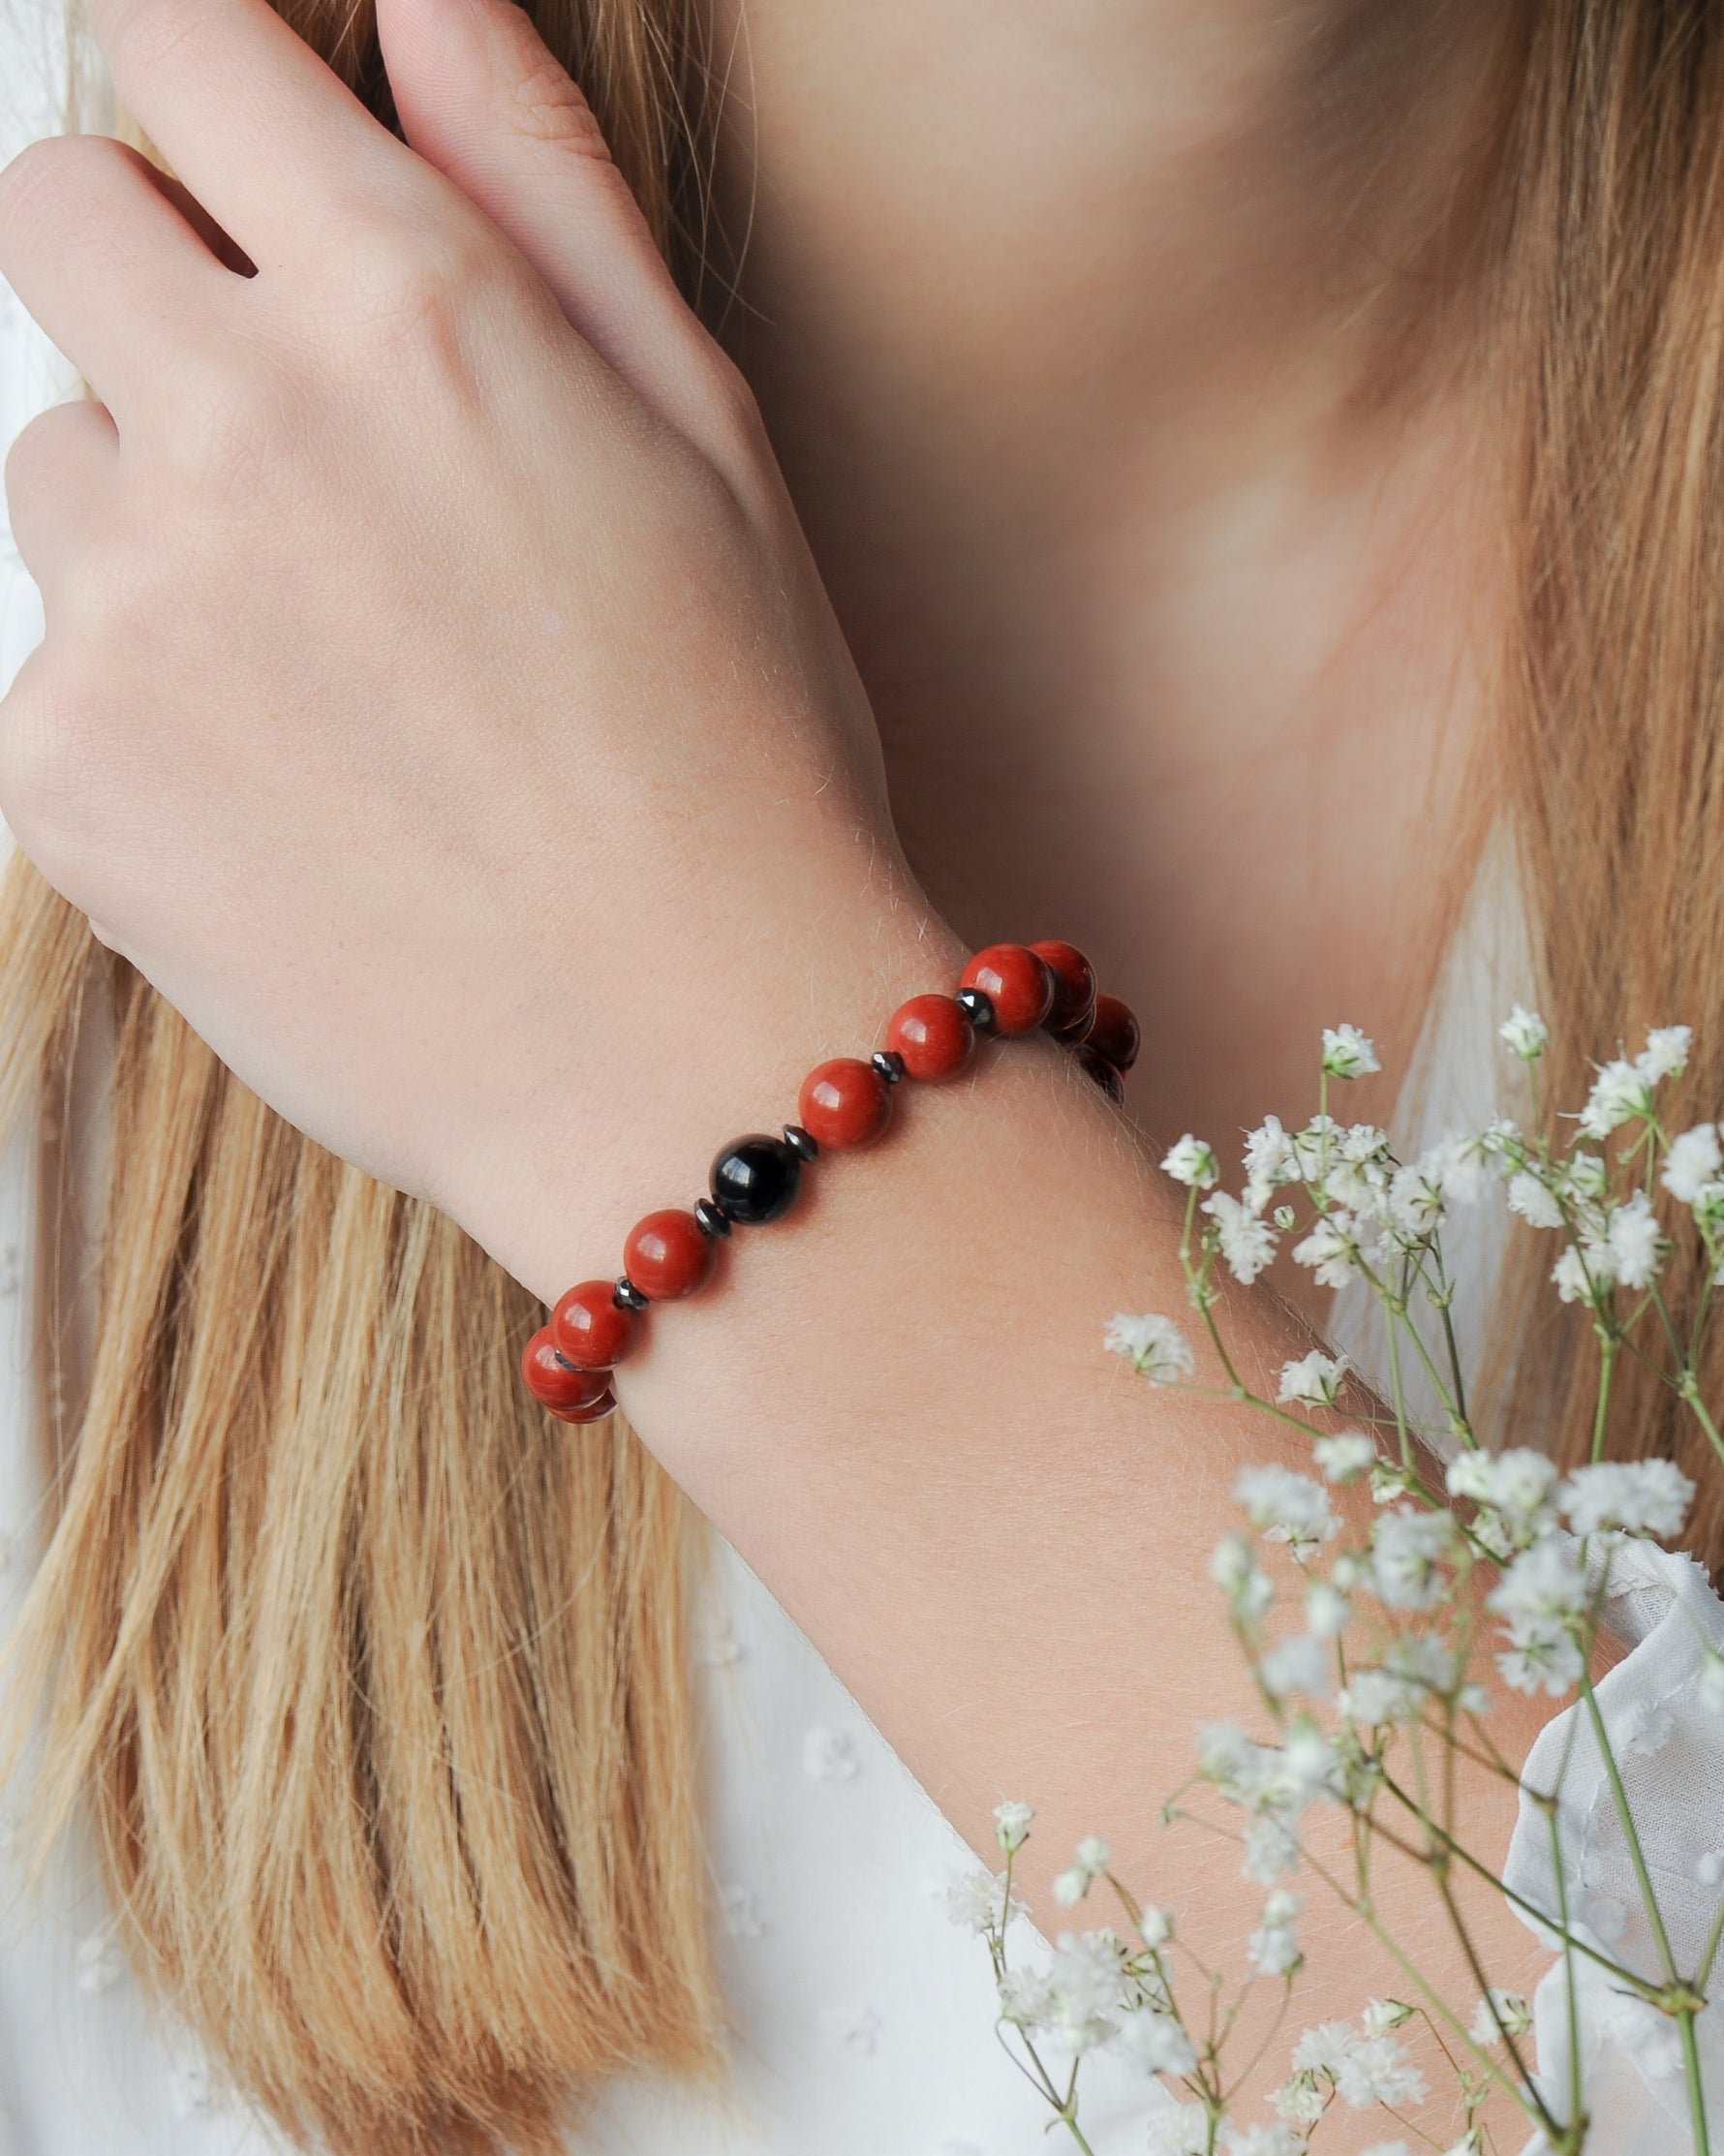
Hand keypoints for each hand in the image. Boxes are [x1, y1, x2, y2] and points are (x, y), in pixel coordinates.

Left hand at [0, 0, 931, 1294]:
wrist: (692, 1060)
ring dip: (158, 516)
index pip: (181, 44)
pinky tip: (300, 796)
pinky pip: (49, 663)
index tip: (223, 132)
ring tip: (339, 675)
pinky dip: (148, 705)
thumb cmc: (745, 756)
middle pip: (55, 217)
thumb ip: (547, 188)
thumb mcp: (708, 442)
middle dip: (151, 276)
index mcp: (411, 309)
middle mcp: (237, 423)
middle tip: (301, 437)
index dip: (198, 72)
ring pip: (53, 462)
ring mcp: (126, 605)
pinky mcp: (60, 775)